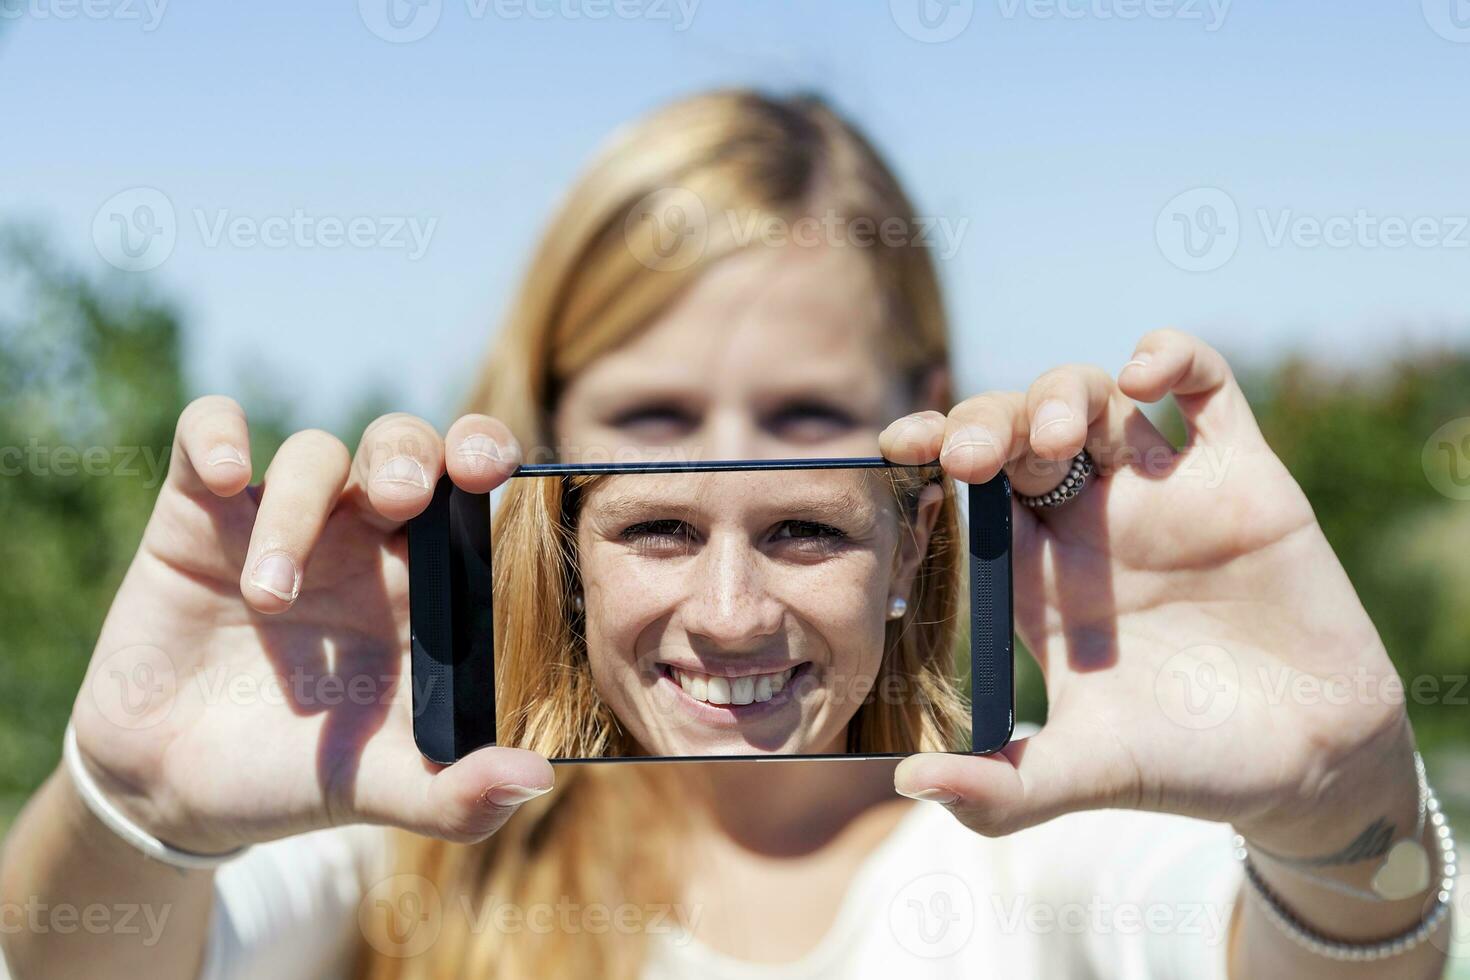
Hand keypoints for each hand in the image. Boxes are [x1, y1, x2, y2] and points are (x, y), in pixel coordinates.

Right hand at [69, 398, 552, 854]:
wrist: (178, 790)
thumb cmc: (298, 774)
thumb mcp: (380, 790)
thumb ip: (457, 794)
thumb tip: (535, 779)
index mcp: (422, 583)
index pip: (470, 490)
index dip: (486, 455)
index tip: (492, 468)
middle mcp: (361, 538)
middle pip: (403, 447)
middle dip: (408, 456)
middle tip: (398, 498)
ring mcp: (282, 520)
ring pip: (315, 454)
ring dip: (299, 509)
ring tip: (270, 598)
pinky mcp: (198, 515)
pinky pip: (207, 434)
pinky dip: (217, 435)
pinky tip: (226, 476)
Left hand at [883, 329, 1417, 853]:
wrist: (1310, 766)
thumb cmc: (1188, 765)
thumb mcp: (1086, 773)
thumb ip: (1001, 788)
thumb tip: (909, 782)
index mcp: (1038, 573)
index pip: (966, 489)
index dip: (931, 456)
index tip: (898, 449)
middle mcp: (1091, 521)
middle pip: (1018, 430)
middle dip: (985, 423)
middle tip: (971, 456)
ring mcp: (1164, 491)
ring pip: (1096, 399)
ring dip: (1063, 396)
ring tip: (1056, 440)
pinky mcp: (1241, 476)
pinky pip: (1207, 388)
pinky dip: (1174, 358)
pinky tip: (1145, 375)